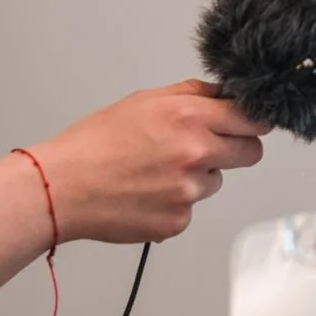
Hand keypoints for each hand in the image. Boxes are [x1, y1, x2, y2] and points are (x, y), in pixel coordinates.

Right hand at [31, 80, 268, 243]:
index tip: (250, 123)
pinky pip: (192, 208)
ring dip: (198, 176)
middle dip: (236, 148)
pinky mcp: (178, 221)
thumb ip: (191, 95)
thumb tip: (223, 94)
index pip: (252, 119)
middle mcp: (195, 153)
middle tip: (207, 147)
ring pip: (216, 181)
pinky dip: (175, 202)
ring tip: (157, 171)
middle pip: (251, 152)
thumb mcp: (144, 100)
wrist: (63, 187)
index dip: (252, 120)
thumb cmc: (94, 144)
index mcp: (189, 116)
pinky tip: (146, 193)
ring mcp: (189, 191)